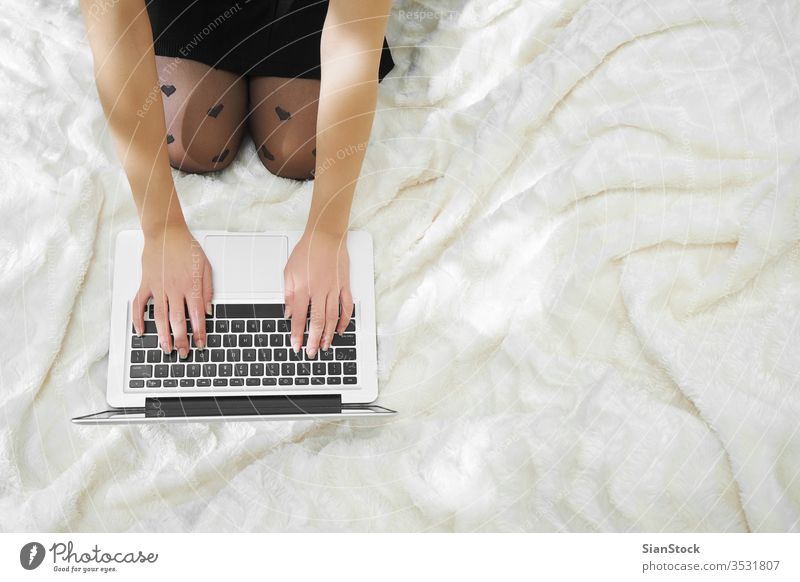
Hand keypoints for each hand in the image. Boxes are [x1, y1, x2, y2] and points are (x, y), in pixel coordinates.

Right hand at [131, 224, 213, 356]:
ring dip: (162, 335)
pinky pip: (139, 305)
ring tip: (165, 349)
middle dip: (181, 340)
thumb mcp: (205, 266)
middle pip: (178, 320)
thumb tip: (208, 310)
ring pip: (159, 317)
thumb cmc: (186, 248)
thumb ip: (207, 290)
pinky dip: (137, 319)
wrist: (165, 232)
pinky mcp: (145, 284)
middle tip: (183, 353)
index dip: (199, 332)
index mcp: (191, 285)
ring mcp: (158, 287)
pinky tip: (140, 332)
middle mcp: (174, 288)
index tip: (200, 344)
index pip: (197, 315)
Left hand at [283, 229, 352, 357]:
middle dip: (313, 340)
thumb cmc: (307, 251)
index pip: (300, 317)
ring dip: (328, 334)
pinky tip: (341, 330)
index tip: (296, 346)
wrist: (325, 236)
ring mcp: (334, 289)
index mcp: (303, 288)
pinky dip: (344, 320)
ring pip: (332, 317)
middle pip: (317, 321)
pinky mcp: (344, 285)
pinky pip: (346, 306)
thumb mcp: (289, 271)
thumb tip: (289, 313)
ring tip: (324, 346)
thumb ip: (288, 294)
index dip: (297, 334)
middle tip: (311, 353)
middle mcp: (319, 291)